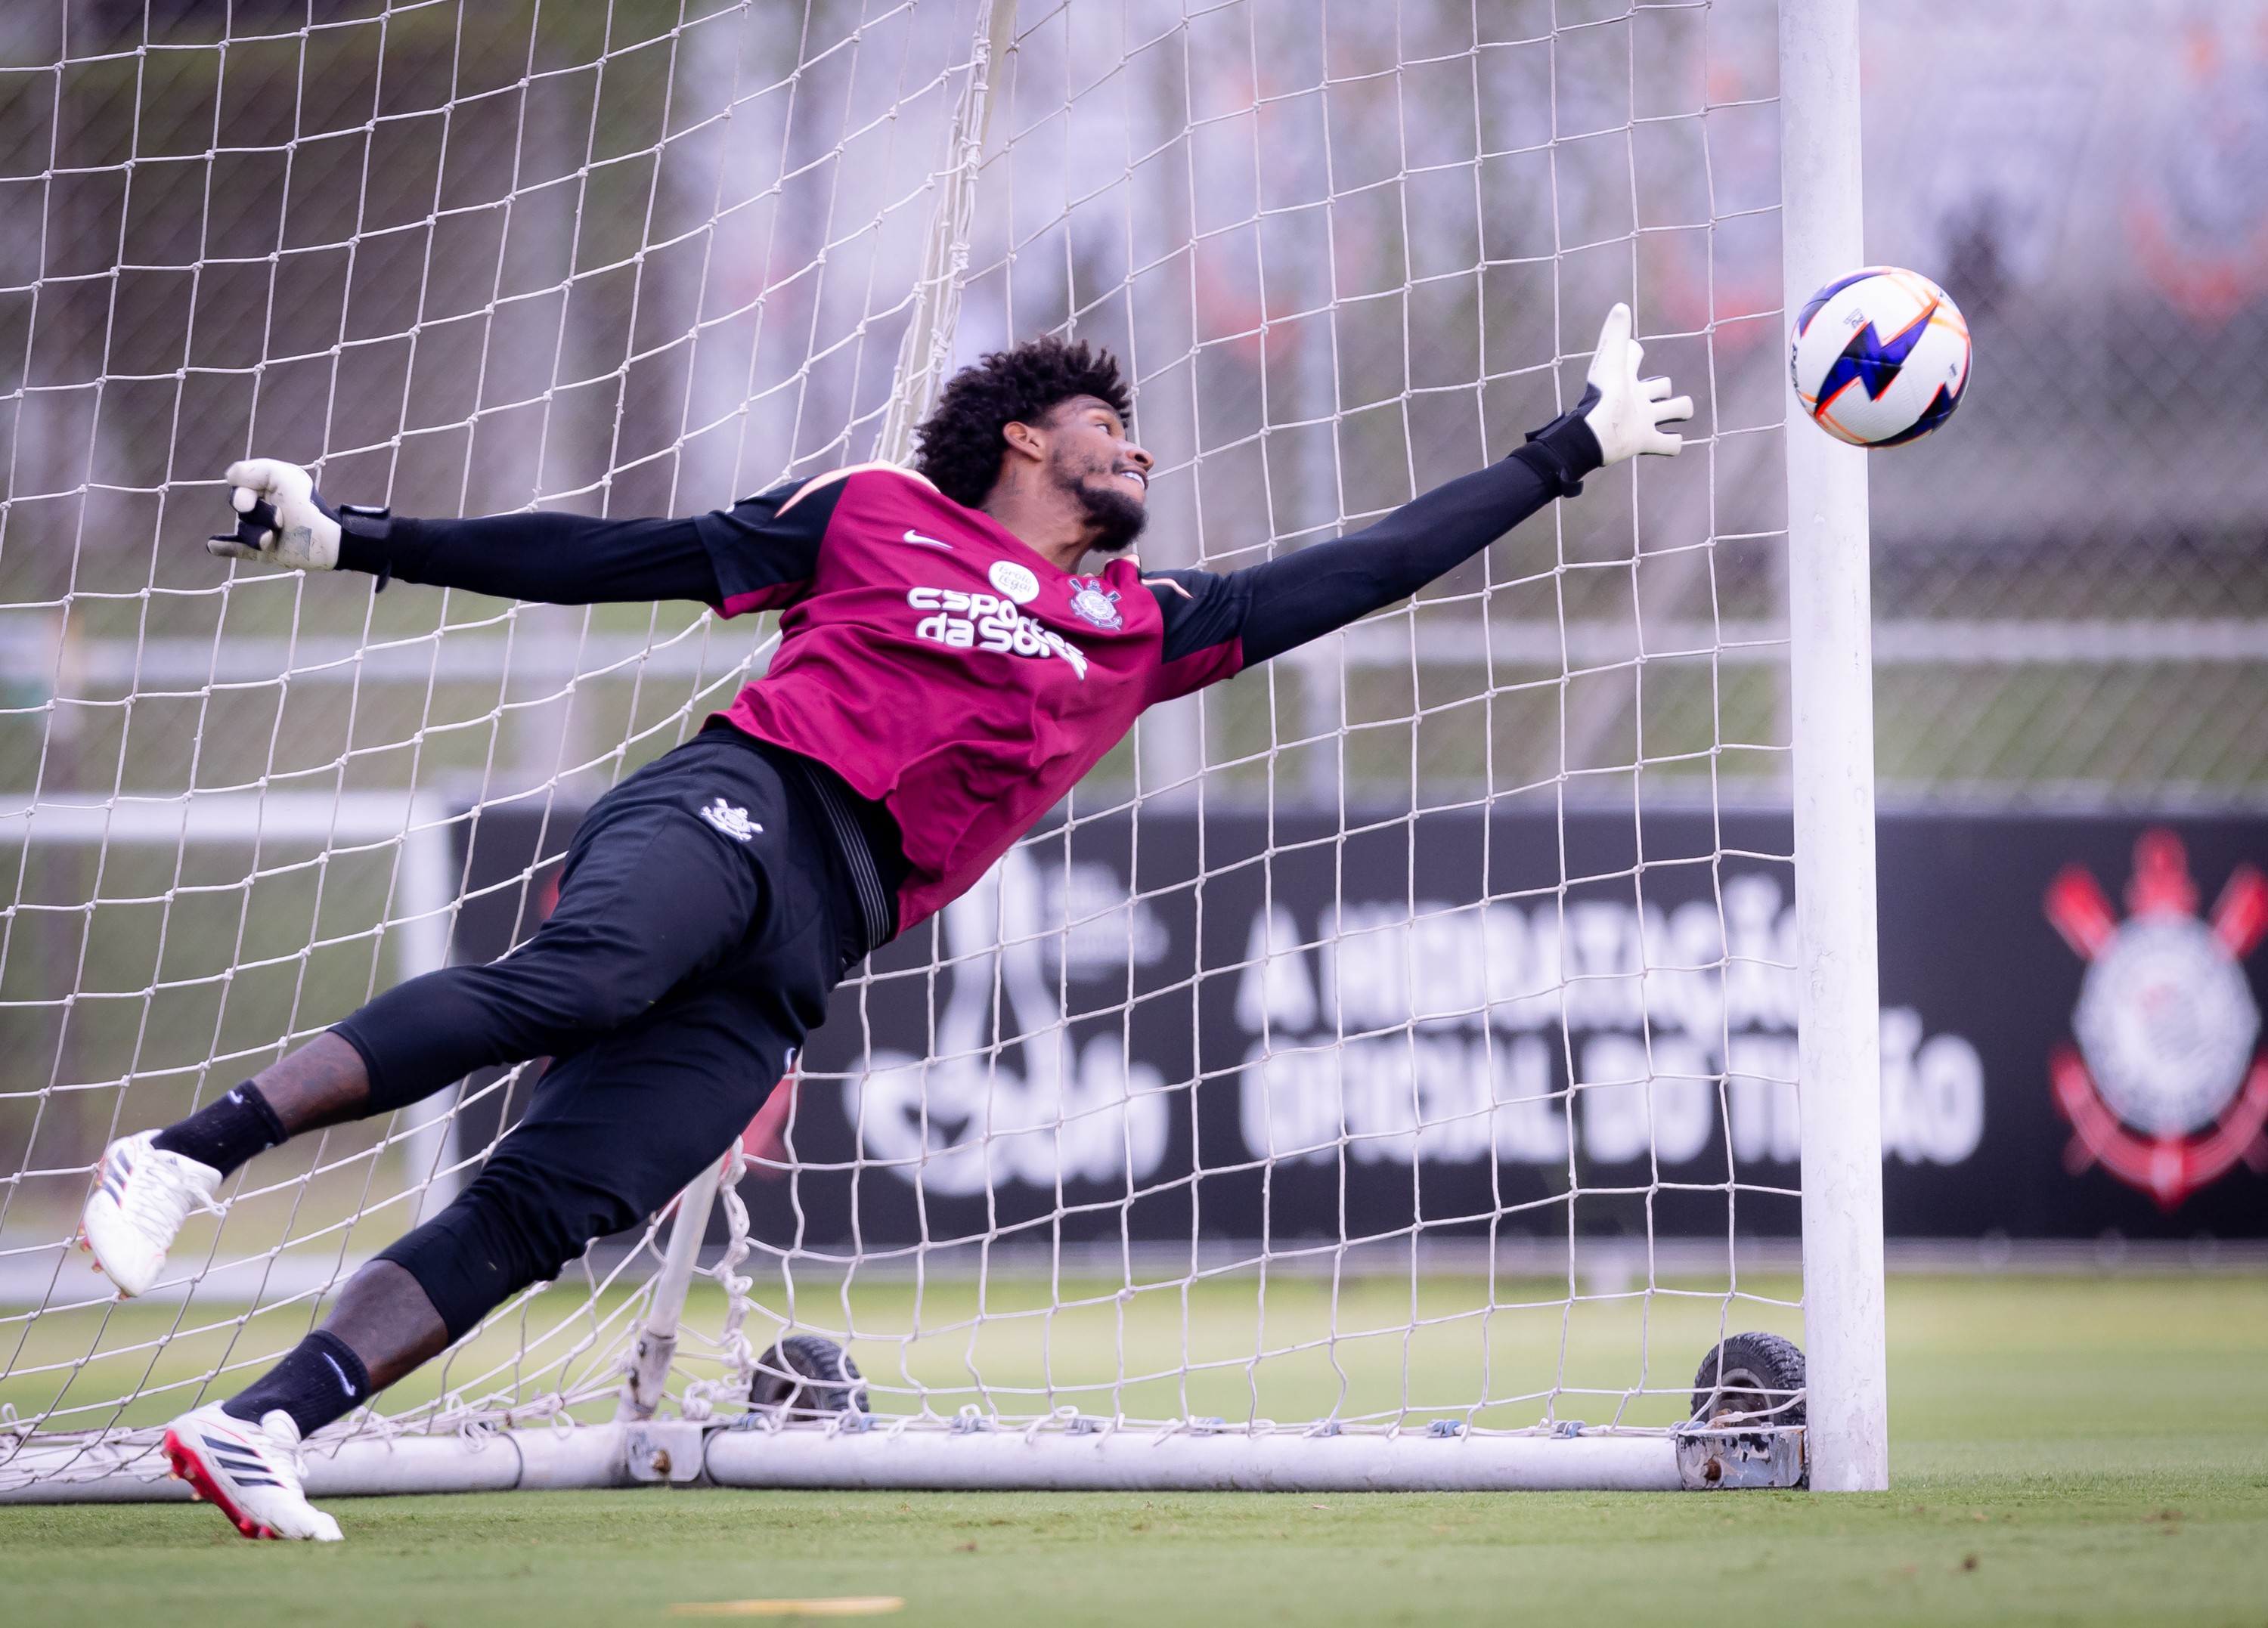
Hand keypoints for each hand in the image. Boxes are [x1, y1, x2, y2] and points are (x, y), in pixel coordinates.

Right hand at [207, 459, 341, 570]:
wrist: (326, 539)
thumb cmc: (307, 504)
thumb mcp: (282, 476)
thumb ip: (251, 470)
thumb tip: (229, 478)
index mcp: (267, 488)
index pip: (238, 486)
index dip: (243, 493)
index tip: (260, 497)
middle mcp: (263, 508)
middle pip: (240, 508)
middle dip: (258, 513)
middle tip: (280, 518)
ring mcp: (263, 530)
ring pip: (243, 530)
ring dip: (256, 534)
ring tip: (273, 538)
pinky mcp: (263, 552)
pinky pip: (236, 549)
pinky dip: (223, 548)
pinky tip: (212, 546)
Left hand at [1581, 303, 1692, 463]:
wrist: (1595, 435)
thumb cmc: (1601, 397)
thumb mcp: (1611, 362)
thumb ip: (1615, 335)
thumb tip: (1621, 306)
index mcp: (1627, 378)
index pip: (1634, 357)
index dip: (1634, 353)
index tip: (1632, 353)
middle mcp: (1636, 399)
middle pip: (1662, 387)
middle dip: (1665, 388)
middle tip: (1660, 393)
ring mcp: (1643, 421)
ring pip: (1672, 411)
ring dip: (1680, 410)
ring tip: (1679, 411)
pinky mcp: (1647, 442)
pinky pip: (1670, 444)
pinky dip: (1674, 443)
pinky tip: (1672, 441)